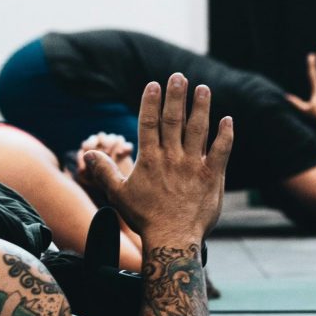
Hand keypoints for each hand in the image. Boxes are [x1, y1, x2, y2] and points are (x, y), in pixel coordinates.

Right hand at [80, 74, 233, 241]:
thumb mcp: (117, 195)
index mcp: (149, 159)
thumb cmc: (144, 218)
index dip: (151, 101)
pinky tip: (228, 119)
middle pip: (173, 120)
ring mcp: (193, 165)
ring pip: (198, 129)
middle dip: (176, 96)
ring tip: (202, 88)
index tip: (154, 84)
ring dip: (201, 107)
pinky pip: (221, 151)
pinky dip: (225, 135)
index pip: (149, 122)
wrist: (172, 239)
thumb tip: (87, 154)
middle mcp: (172, 157)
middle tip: (179, 76)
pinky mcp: (212, 176)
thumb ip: (103, 171)